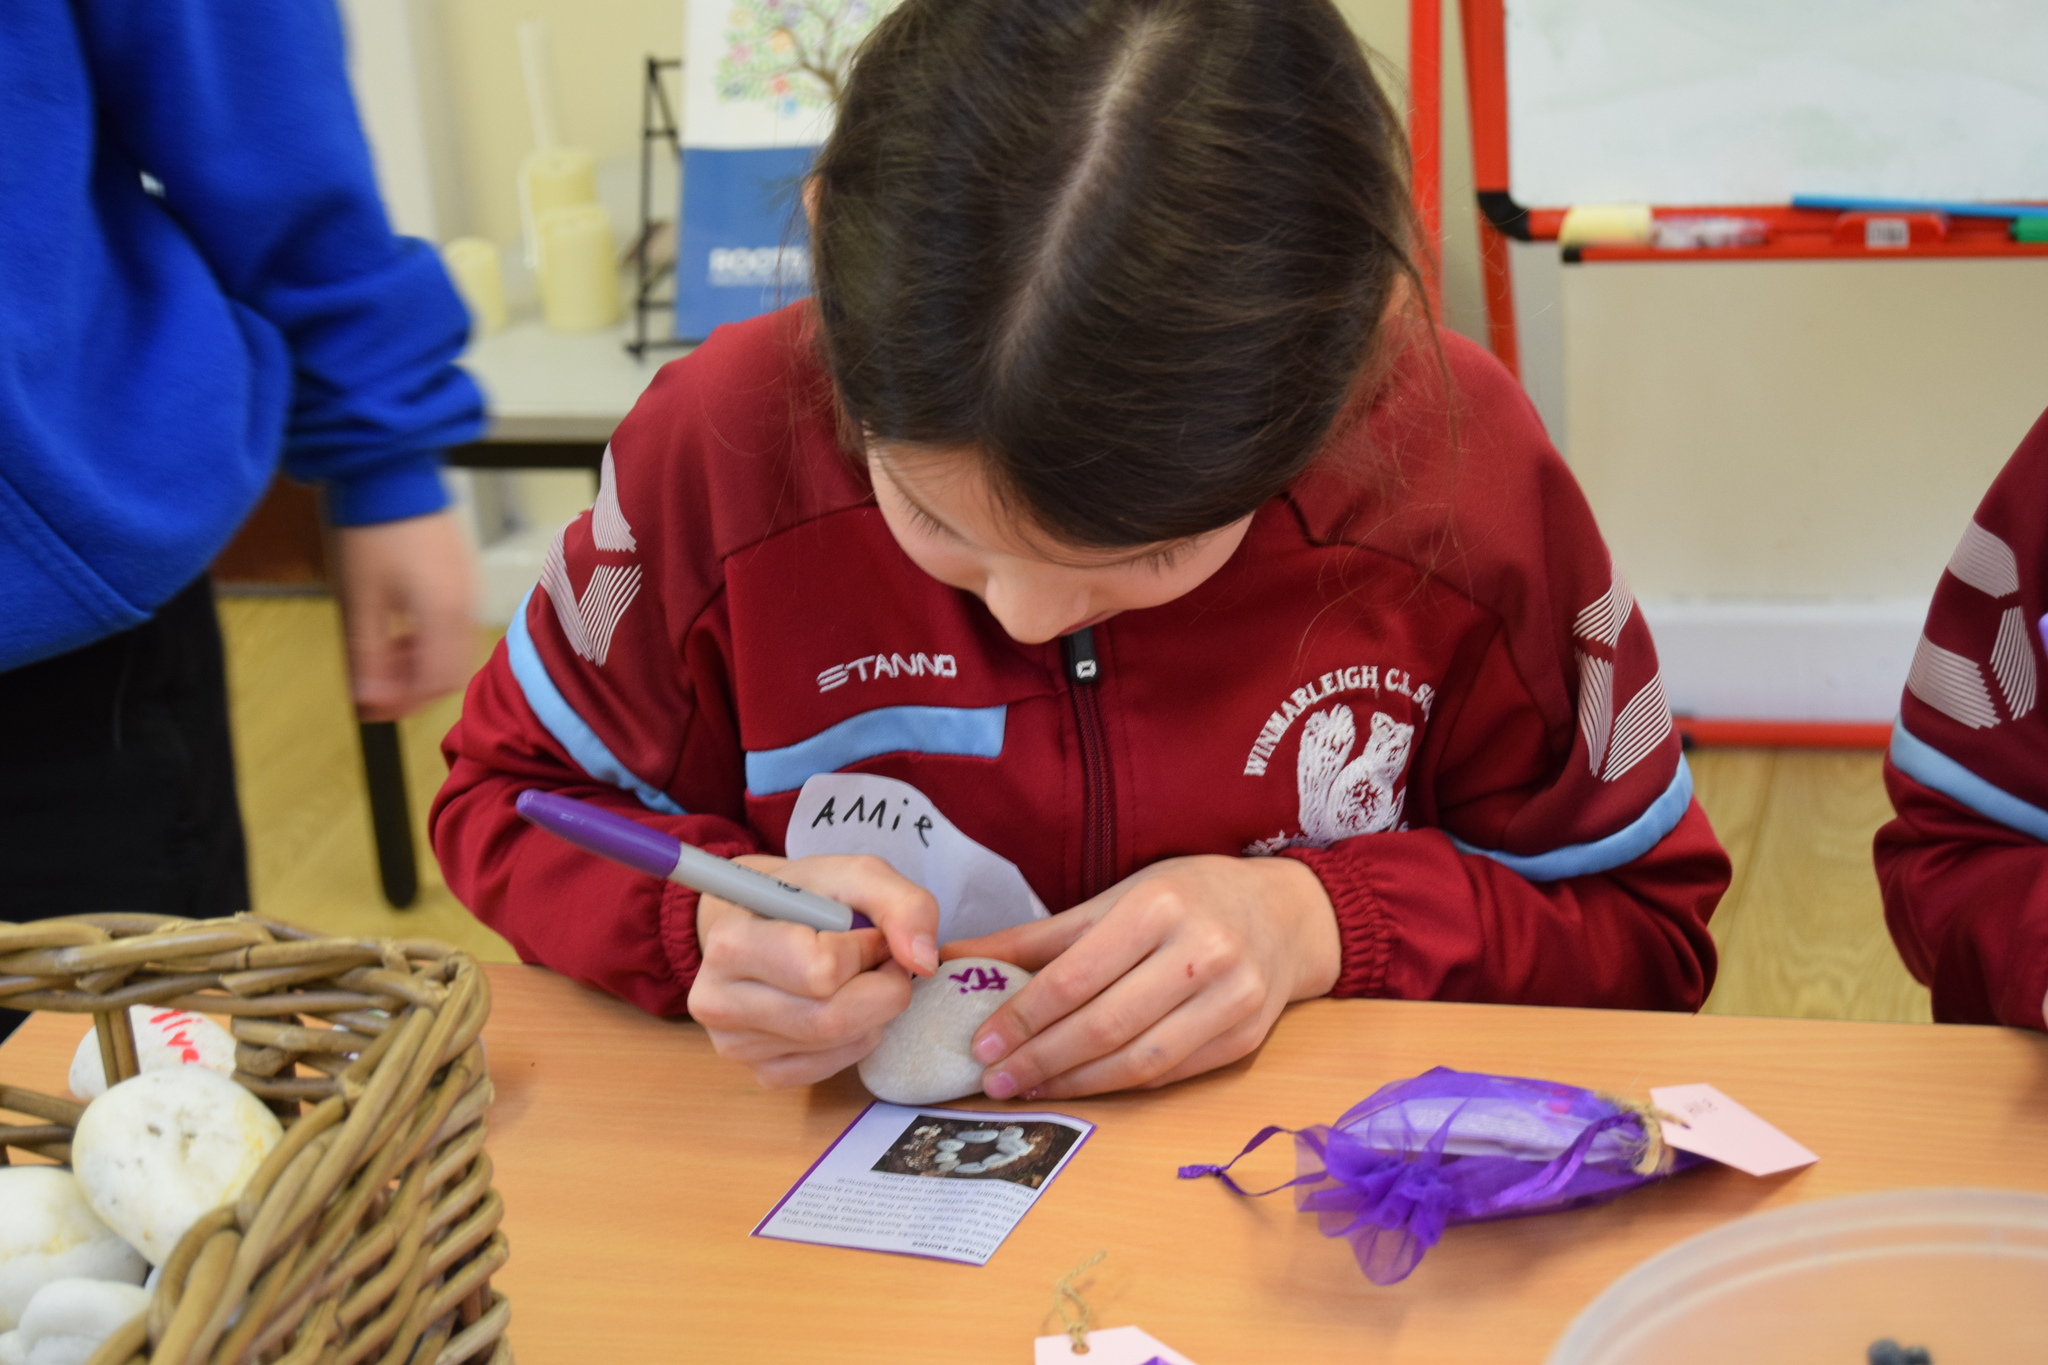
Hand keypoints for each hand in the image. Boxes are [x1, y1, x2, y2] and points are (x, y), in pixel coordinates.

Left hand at [333, 511, 478, 720]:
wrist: (390, 472)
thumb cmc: (371, 530)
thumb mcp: (360, 599)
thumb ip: (369, 655)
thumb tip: (370, 702)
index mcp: (444, 615)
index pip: (436, 682)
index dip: (404, 703)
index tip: (372, 709)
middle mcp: (466, 606)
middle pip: (452, 672)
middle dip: (416, 689)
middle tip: (378, 689)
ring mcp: (469, 590)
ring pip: (456, 651)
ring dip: (423, 665)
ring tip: (386, 657)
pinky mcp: (464, 577)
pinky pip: (457, 626)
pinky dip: (433, 641)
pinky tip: (404, 629)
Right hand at [687, 854, 941, 1087]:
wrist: (761, 922)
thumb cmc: (807, 895)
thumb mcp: (856, 875)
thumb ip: (902, 904)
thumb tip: (924, 962)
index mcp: (730, 942)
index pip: (821, 969)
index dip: (866, 948)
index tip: (869, 930)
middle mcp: (718, 1002)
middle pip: (831, 1017)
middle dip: (882, 986)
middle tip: (884, 959)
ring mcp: (736, 1046)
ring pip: (839, 1042)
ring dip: (874, 1010)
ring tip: (861, 976)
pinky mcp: (763, 1073)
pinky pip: (835, 1066)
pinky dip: (860, 1035)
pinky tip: (846, 1004)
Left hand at [943, 856, 1340, 1099]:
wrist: (1285, 915)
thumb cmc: (1189, 897)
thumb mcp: (1115, 899)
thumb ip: (1037, 938)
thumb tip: (956, 960)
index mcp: (1159, 906)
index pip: (1076, 975)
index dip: (1024, 1016)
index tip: (982, 1041)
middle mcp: (1202, 952)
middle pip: (1105, 1023)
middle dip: (1040, 1058)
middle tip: (993, 1078)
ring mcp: (1232, 999)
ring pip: (1139, 1060)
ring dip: (1074, 1083)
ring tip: (1027, 1088)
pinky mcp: (1246, 1038)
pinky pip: (1170, 1074)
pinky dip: (1118, 1086)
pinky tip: (1081, 1086)